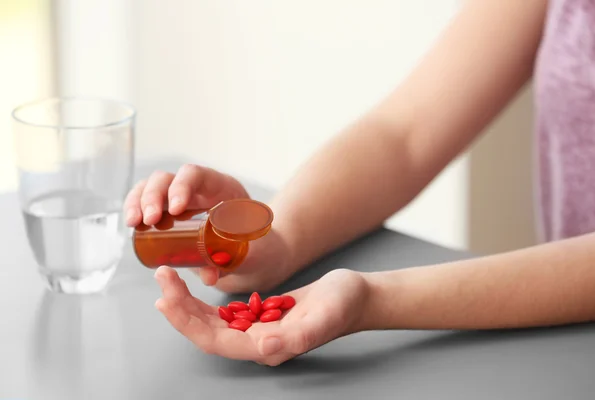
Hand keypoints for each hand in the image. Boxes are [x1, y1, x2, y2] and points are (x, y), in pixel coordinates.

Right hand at [124, 164, 292, 292]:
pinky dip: (136, 209)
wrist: (257, 254)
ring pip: (152, 187)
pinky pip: (148, 204)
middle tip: (148, 220)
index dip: (182, 186)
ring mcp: (181, 199)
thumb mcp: (252, 250)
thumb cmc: (258, 247)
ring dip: (138, 201)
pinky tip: (132, 225)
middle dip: (154, 196)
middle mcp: (199, 188)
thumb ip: (233, 261)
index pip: (197, 175)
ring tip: (133, 223)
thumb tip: (208, 275)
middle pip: (168, 178)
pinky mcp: (170, 213)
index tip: (176, 209)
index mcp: (222, 188)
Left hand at [153, 266, 368, 365]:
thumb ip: (296, 337)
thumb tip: (262, 347)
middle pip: (206, 332)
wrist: (356, 297)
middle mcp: (257, 344)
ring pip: (211, 323)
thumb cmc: (344, 305)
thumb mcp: (324, 316)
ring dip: (186, 304)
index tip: (167, 295)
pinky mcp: (259, 316)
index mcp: (267, 347)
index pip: (215, 340)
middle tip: (161, 278)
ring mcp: (257, 331)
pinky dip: (203, 301)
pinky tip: (191, 289)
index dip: (187, 320)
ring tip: (167, 281)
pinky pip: (223, 313)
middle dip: (179, 308)